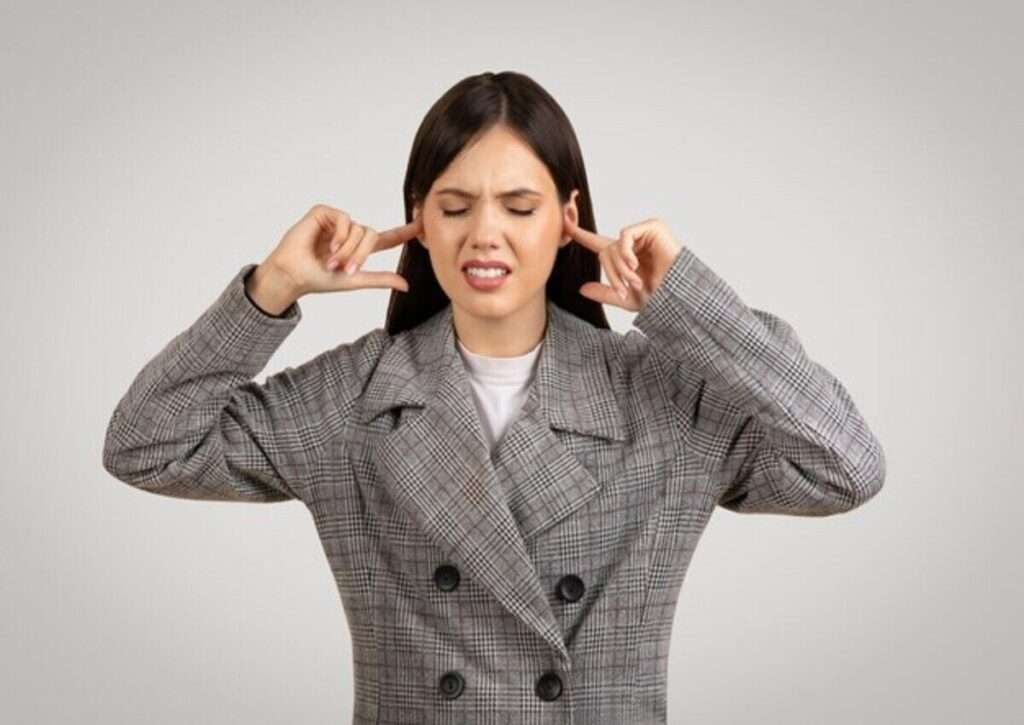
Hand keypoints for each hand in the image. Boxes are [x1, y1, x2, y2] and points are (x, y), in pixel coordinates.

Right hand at [263, 203, 422, 297]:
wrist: (294, 275)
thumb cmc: (318, 279)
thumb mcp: (355, 280)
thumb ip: (380, 279)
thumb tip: (406, 285)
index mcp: (358, 248)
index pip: (386, 239)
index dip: (404, 232)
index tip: (422, 224)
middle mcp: (349, 233)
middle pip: (373, 236)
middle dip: (361, 254)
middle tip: (345, 269)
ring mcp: (337, 222)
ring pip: (360, 229)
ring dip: (348, 249)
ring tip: (332, 261)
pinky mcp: (324, 213)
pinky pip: (345, 219)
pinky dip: (340, 235)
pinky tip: (328, 246)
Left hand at [562, 215, 684, 311]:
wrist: (676, 294)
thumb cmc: (657, 295)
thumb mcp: (625, 298)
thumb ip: (604, 293)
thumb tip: (582, 289)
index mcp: (624, 256)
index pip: (597, 243)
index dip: (580, 234)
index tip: (564, 222)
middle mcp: (632, 242)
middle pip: (604, 251)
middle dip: (612, 272)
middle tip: (626, 287)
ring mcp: (642, 232)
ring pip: (614, 245)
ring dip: (621, 266)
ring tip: (635, 279)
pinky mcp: (652, 226)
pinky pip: (625, 235)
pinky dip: (626, 252)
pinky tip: (635, 264)